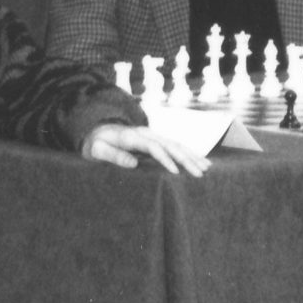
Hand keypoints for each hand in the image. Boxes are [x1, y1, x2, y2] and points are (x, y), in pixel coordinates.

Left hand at [82, 123, 208, 176]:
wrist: (97, 130)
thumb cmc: (95, 144)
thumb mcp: (97, 150)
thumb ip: (113, 155)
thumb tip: (133, 163)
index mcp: (132, 136)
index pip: (153, 147)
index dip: (165, 159)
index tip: (176, 172)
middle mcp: (146, 134)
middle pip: (170, 144)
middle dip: (186, 159)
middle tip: (200, 173)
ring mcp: (152, 135)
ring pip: (176, 144)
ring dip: (192, 156)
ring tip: (206, 168)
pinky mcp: (155, 139)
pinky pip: (175, 146)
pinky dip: (189, 153)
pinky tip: (200, 161)